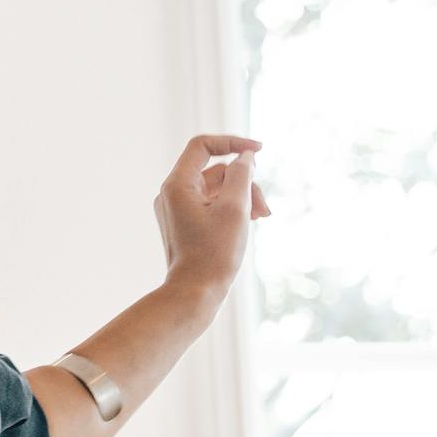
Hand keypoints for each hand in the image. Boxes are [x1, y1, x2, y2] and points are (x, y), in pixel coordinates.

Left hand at [154, 133, 268, 305]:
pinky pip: (211, 205)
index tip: (259, 150)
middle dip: (244, 183)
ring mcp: (177, 209)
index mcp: (177, 184)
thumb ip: (241, 175)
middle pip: (215, 171)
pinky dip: (231, 209)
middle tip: (264, 208)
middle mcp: (172, 193)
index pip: (203, 145)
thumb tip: (245, 156)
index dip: (233, 142)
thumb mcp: (235, 208)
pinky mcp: (185, 224)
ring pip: (217, 189)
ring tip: (262, 217)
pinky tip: (250, 222)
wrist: (195, 294)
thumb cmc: (214, 254)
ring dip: (242, 197)